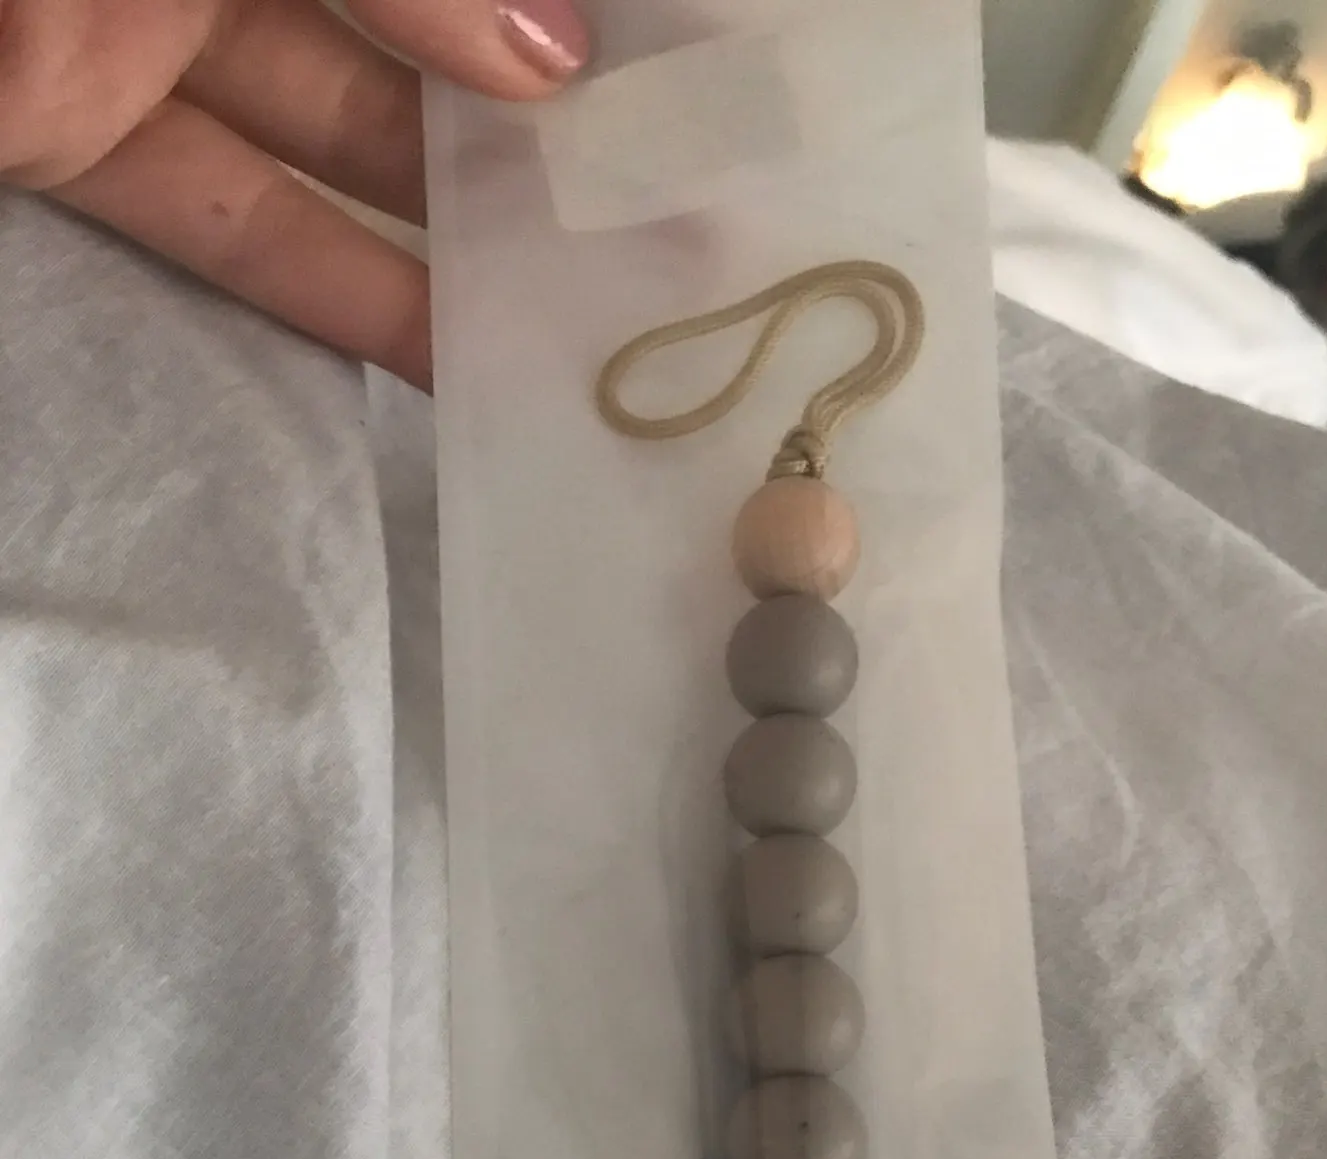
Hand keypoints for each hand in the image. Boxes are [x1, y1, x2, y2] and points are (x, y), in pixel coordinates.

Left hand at [0, 0, 589, 388]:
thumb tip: (553, 61)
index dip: (532, 16)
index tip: (642, 89)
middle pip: (400, 43)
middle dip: (522, 126)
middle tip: (647, 211)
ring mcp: (137, 42)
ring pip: (324, 139)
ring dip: (448, 224)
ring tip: (579, 298)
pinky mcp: (71, 143)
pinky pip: (226, 222)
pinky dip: (335, 290)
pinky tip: (449, 349)